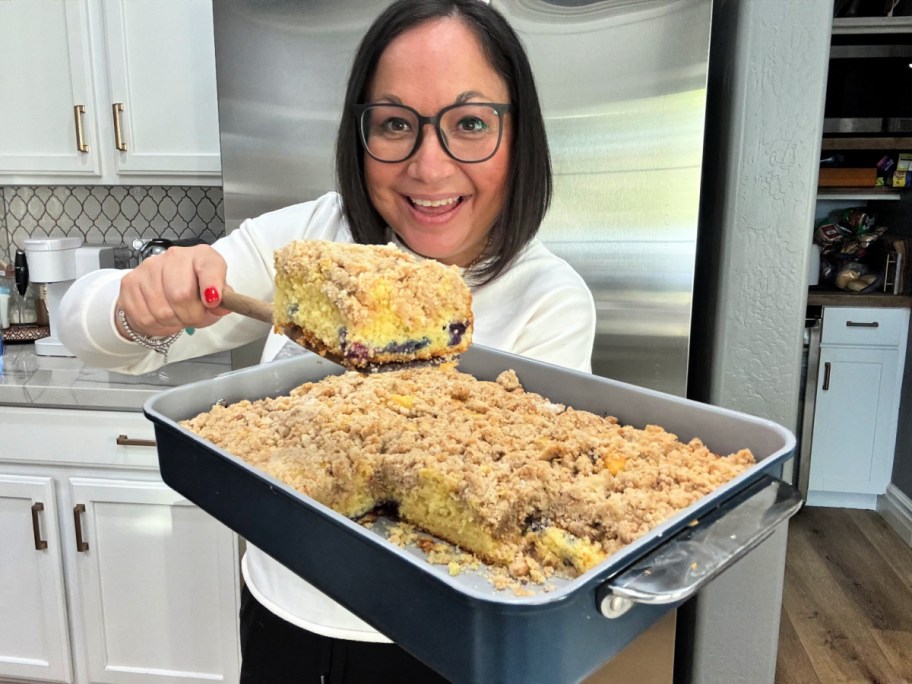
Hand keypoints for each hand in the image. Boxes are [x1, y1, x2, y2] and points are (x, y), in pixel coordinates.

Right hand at [115, 245, 229, 337]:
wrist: (162, 286)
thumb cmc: (196, 290)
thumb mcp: (216, 294)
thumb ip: (223, 300)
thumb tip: (221, 306)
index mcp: (202, 256)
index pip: (209, 266)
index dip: (211, 285)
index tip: (213, 301)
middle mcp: (174, 256)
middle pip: (182, 295)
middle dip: (191, 316)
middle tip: (193, 318)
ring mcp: (149, 267)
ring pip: (162, 310)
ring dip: (173, 323)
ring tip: (178, 317)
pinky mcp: (130, 282)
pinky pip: (144, 317)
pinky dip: (156, 326)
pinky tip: (163, 319)